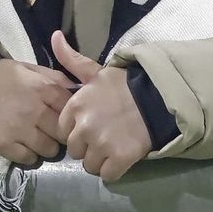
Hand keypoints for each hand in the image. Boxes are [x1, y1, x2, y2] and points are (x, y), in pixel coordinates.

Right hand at [0, 59, 75, 167]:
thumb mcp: (27, 67)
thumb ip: (54, 76)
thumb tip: (77, 87)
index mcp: (44, 88)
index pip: (71, 108)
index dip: (72, 114)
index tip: (67, 116)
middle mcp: (36, 111)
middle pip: (63, 132)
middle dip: (61, 132)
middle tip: (54, 131)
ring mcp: (21, 130)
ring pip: (50, 149)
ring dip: (47, 146)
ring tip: (39, 139)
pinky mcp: (6, 145)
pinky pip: (29, 158)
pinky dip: (29, 154)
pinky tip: (24, 146)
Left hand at [51, 31, 152, 182]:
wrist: (157, 98)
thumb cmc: (124, 85)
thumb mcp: (95, 70)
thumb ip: (71, 60)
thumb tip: (54, 36)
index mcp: (75, 107)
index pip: (63, 132)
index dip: (76, 131)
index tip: (90, 126)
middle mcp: (84, 127)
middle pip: (75, 151)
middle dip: (87, 147)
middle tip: (103, 138)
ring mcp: (101, 144)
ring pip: (89, 165)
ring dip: (100, 160)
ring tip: (112, 148)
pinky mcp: (119, 158)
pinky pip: (107, 175)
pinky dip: (114, 170)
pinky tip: (121, 158)